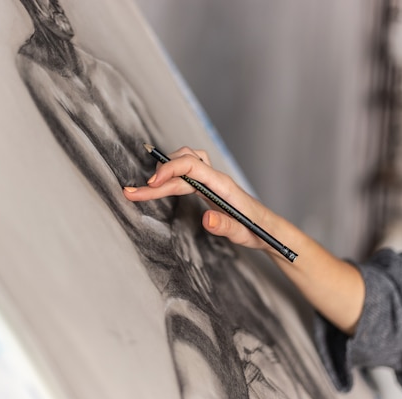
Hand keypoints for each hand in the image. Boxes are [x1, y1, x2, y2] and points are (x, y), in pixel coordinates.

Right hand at [123, 147, 273, 250]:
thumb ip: (226, 226)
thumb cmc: (258, 231)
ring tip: (143, 188)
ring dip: (163, 171)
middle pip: (182, 165)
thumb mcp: (243, 233)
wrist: (269, 230)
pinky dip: (171, 174)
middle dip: (156, 178)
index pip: (192, 166)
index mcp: (223, 186)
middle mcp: (216, 179)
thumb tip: (206, 218)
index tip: (150, 184)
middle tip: (132, 193)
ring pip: (184, 162)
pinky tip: (159, 184)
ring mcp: (212, 181)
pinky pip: (187, 171)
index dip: (169, 170)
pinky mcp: (208, 186)